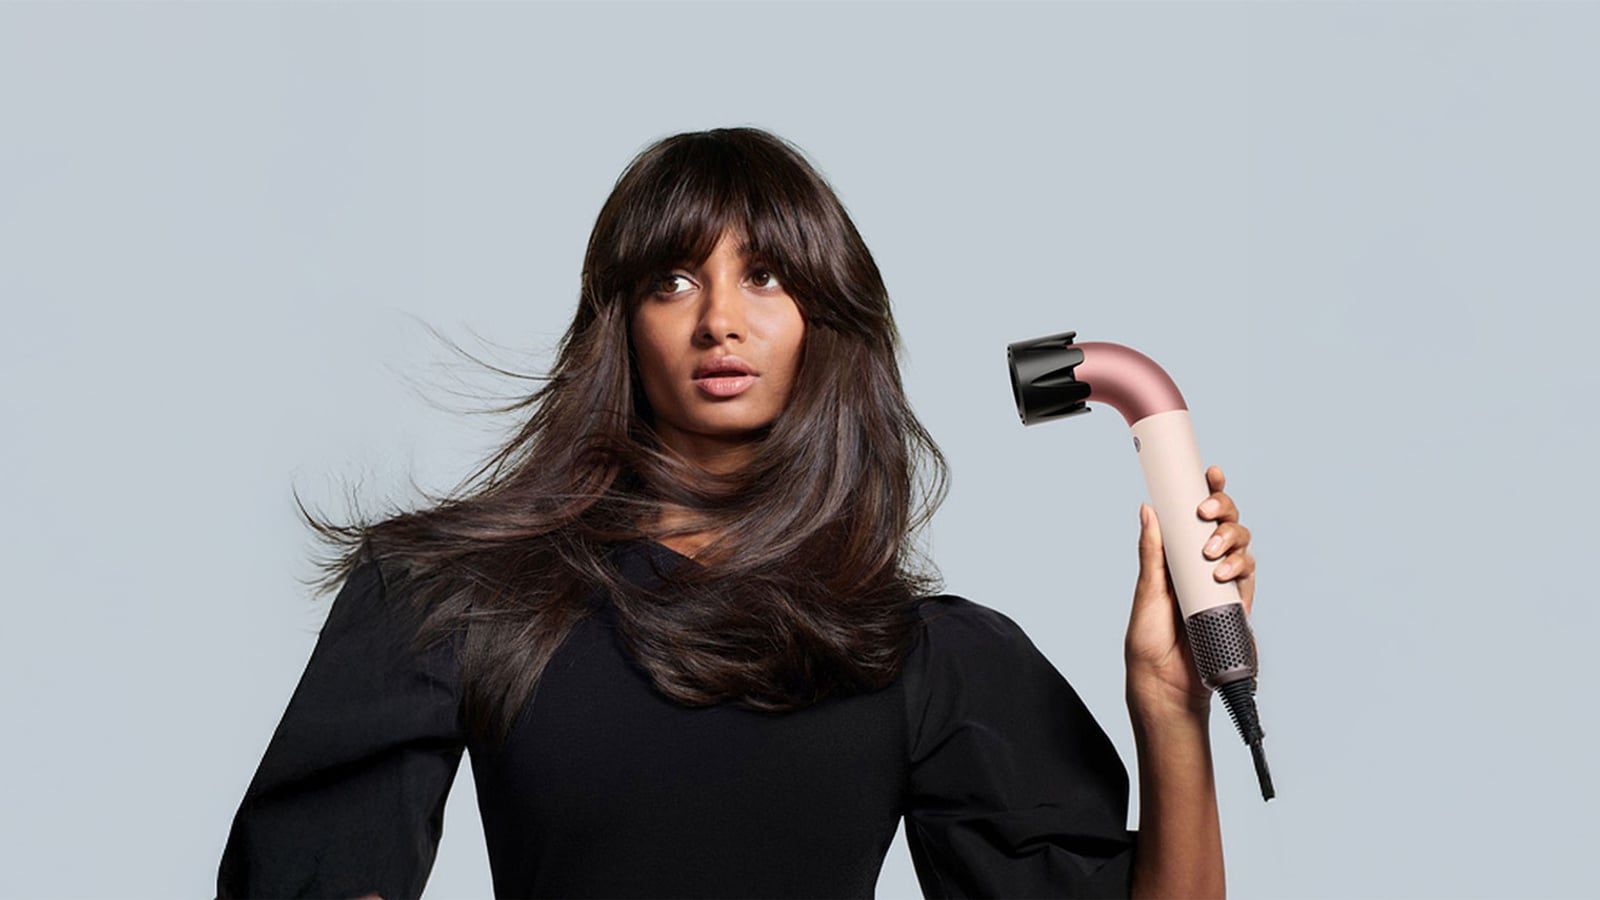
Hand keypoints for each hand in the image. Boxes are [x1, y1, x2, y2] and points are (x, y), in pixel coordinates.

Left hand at [1125, 465, 1255, 718]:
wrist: (1167, 685)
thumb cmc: (1149, 642)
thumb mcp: (1147, 593)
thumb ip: (1151, 554)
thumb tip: (1148, 510)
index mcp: (1178, 556)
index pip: (1196, 517)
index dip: (1208, 492)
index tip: (1209, 473)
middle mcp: (1202, 565)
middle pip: (1225, 523)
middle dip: (1222, 509)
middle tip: (1205, 512)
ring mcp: (1223, 583)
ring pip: (1241, 544)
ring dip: (1230, 539)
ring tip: (1210, 554)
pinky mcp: (1237, 604)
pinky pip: (1249, 575)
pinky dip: (1240, 567)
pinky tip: (1224, 572)